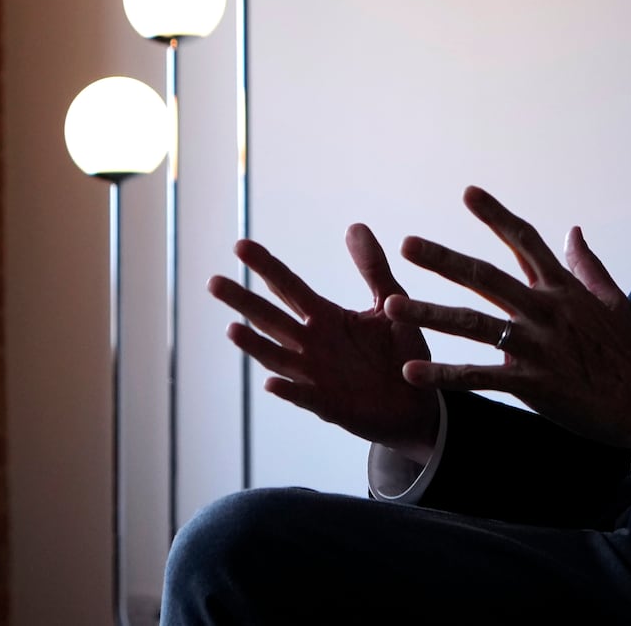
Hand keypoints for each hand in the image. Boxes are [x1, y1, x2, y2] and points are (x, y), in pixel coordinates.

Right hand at [209, 225, 439, 459]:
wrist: (417, 402)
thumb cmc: (399, 352)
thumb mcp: (390, 301)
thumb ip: (372, 267)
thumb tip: (354, 225)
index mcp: (325, 317)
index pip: (288, 287)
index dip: (266, 266)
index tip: (240, 244)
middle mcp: (313, 344)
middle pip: (272, 318)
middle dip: (243, 301)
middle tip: (214, 281)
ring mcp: (317, 376)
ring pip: (278, 357)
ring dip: (255, 345)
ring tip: (232, 329)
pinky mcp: (331, 405)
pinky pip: (306, 397)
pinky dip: (289, 391)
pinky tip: (271, 383)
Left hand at [384, 186, 630, 451]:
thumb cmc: (624, 351)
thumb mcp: (609, 300)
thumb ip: (586, 263)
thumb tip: (573, 229)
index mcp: (561, 287)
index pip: (525, 241)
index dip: (496, 216)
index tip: (468, 193)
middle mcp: (544, 309)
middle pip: (486, 276)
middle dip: (443, 259)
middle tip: (406, 244)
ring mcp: (536, 345)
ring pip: (473, 324)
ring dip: (429, 313)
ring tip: (391, 305)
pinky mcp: (531, 382)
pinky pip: (478, 376)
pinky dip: (443, 374)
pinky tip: (411, 371)